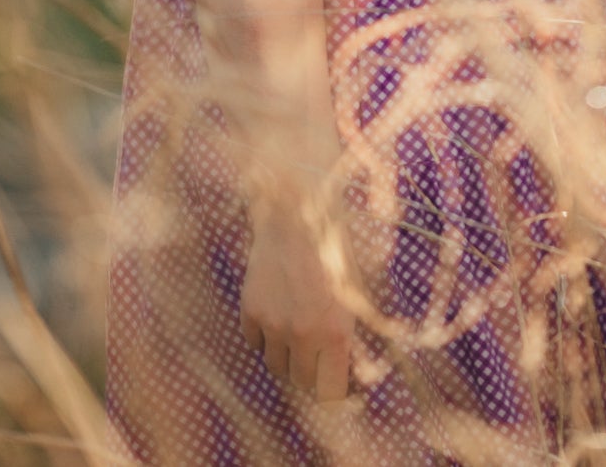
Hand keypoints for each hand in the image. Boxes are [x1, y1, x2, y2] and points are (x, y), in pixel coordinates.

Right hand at [240, 205, 355, 402]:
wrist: (297, 212)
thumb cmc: (333, 249)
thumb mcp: (354, 293)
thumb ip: (349, 334)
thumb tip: (350, 371)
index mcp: (337, 333)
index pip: (330, 392)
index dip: (332, 390)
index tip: (333, 381)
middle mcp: (304, 335)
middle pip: (301, 382)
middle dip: (309, 372)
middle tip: (313, 355)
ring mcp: (274, 324)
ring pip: (275, 366)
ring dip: (285, 356)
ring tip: (293, 333)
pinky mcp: (251, 310)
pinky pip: (255, 342)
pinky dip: (264, 335)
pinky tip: (274, 314)